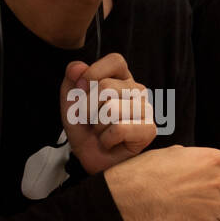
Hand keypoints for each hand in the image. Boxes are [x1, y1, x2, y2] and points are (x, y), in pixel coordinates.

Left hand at [59, 55, 155, 174]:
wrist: (90, 159)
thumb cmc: (85, 129)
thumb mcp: (70, 102)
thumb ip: (71, 81)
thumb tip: (78, 67)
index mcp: (121, 78)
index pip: (116, 61)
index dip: (93, 73)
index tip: (82, 89)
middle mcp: (137, 90)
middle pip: (106, 87)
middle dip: (88, 108)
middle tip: (92, 120)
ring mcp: (146, 109)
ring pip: (111, 109)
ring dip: (97, 126)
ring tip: (102, 132)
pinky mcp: (149, 130)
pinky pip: (119, 129)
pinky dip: (106, 139)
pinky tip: (110, 142)